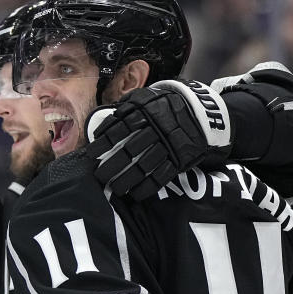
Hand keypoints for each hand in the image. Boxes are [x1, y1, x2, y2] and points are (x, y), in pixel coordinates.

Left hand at [86, 79, 231, 200]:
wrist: (201, 111)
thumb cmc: (165, 106)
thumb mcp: (146, 98)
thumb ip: (126, 107)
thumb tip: (102, 120)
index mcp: (144, 113)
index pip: (119, 129)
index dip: (103, 143)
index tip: (91, 154)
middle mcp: (155, 129)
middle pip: (129, 150)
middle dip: (112, 165)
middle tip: (99, 176)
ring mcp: (168, 145)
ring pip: (144, 166)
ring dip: (127, 179)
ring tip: (114, 189)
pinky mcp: (179, 159)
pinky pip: (162, 176)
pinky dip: (147, 187)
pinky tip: (135, 194)